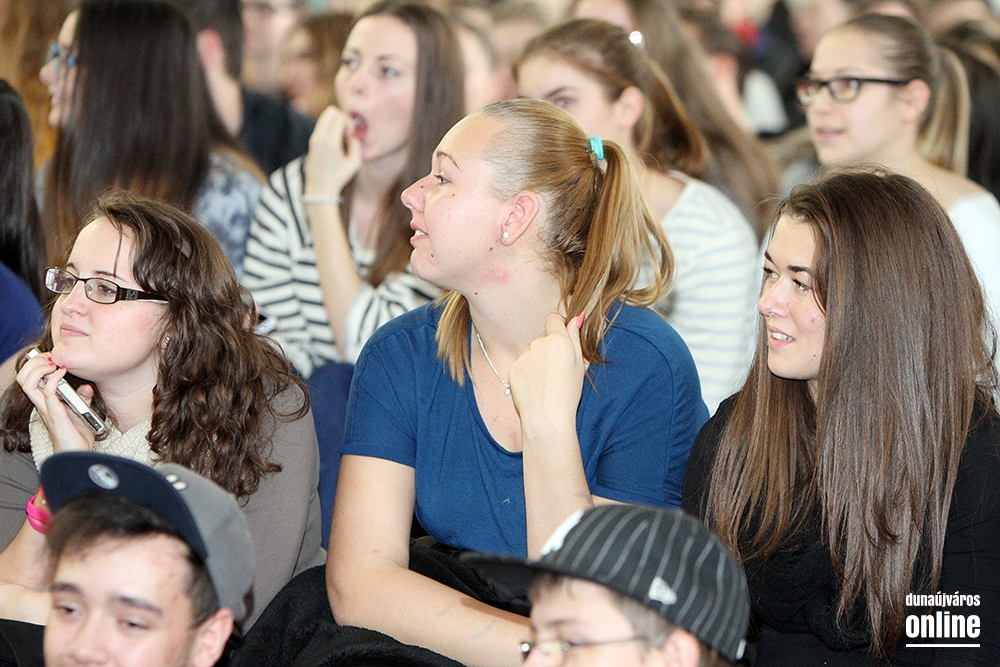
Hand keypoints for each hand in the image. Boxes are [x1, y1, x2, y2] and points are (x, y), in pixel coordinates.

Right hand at [16, 352, 95, 452]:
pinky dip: (54, 379)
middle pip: (22, 378)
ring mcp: (46, 409)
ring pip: (28, 383)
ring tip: (54, 363)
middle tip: (50, 357)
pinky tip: (63, 372)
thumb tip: (87, 386)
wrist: (78, 454)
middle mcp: (41, 404)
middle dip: (33, 362)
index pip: (28, 378)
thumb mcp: (81, 412)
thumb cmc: (77, 435)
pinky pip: (48, 393)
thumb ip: (82, 398)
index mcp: (45, 401)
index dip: (35, 364)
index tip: (52, 356)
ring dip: (39, 368)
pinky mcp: (55, 415)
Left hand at [304, 105, 362, 198]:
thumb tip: (352, 133)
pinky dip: (329, 127)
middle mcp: (319, 138)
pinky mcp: (311, 141)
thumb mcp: (355, 163)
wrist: (320, 188)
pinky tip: (335, 141)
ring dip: (334, 122)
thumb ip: (356, 145)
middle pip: (330, 111)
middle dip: (341, 118)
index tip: (351, 135)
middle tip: (346, 132)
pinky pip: (322, 124)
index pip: (339, 117)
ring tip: (340, 136)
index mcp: (330, 142)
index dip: (348, 122)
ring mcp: (313, 138)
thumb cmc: (339, 177)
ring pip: (325, 116)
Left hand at [509, 313, 586, 432]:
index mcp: (557, 339)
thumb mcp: (579, 364)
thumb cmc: (568, 393)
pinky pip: (522, 363)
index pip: (553, 318)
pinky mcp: (513, 368)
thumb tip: (575, 318)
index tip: (562, 338)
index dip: (558, 326)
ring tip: (546, 381)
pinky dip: (528, 371)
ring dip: (538, 359)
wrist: (546, 418)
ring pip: (532, 351)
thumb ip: (575, 338)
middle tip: (558, 369)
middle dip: (550, 346)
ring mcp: (523, 355)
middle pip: (543, 336)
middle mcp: (538, 343)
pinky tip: (535, 386)